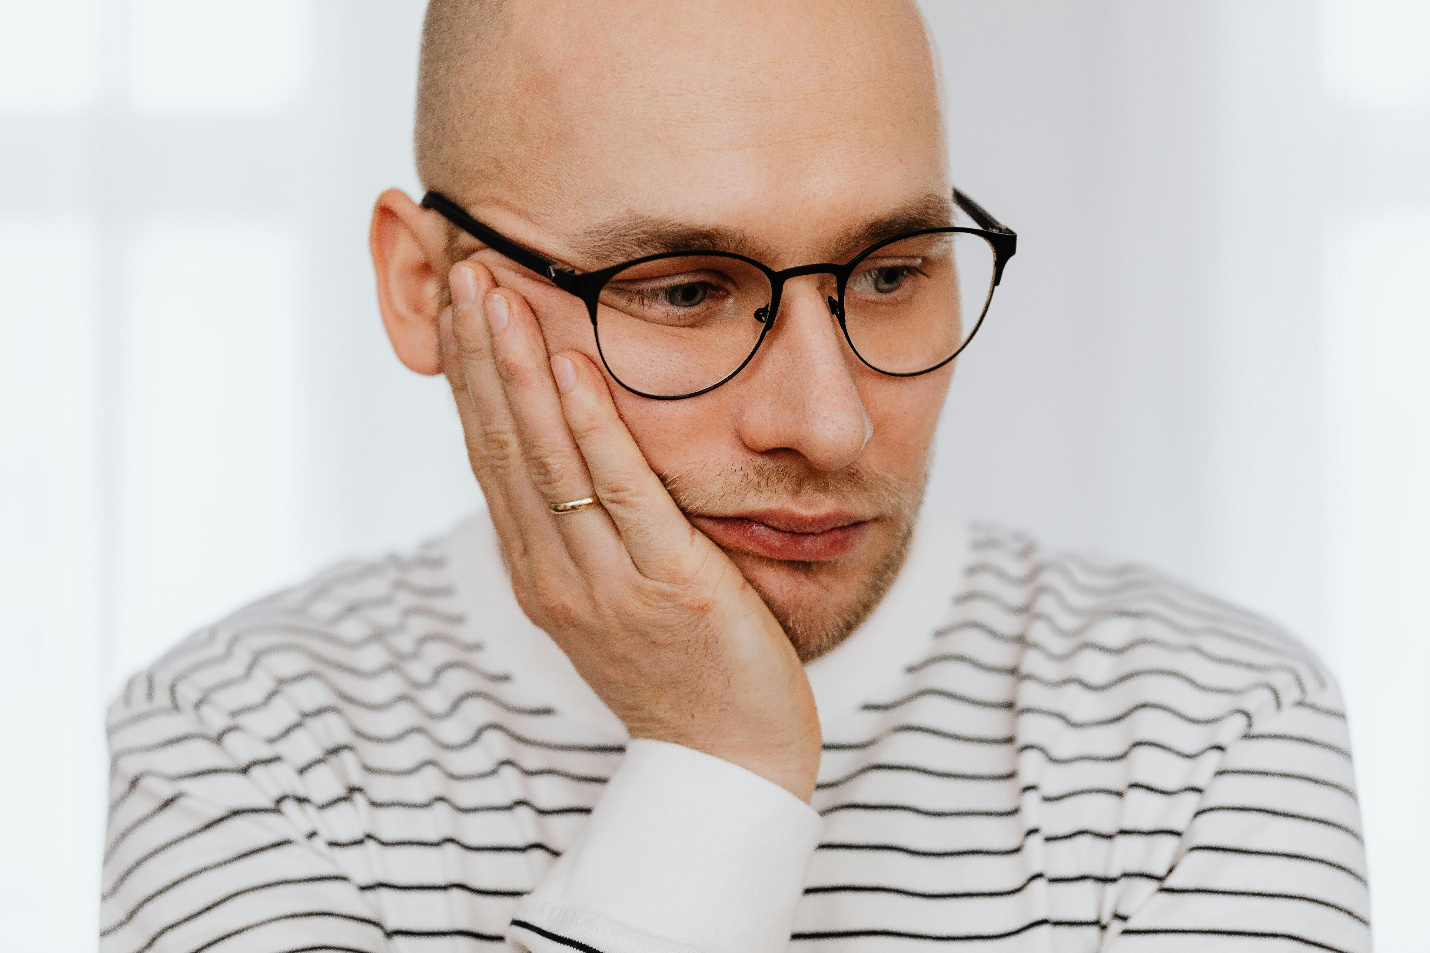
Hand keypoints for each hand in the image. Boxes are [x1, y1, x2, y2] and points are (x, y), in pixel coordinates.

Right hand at [438, 258, 821, 802]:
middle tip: (463, 269)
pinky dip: (589, 422)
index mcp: (540, 573)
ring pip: (543, 458)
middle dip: (480, 354)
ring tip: (498, 291)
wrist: (728, 764)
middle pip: (501, 445)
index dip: (471, 379)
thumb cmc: (684, 673)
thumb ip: (589, 532)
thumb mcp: (615, 599)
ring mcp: (601, 581)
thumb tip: (577, 461)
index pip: (490, 458)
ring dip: (515, 369)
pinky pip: (617, 490)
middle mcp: (553, 575)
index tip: (461, 308)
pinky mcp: (665, 582)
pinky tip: (570, 363)